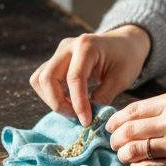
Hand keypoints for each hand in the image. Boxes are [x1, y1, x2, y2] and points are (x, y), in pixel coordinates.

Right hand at [30, 25, 150, 125]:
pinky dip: (51, 94)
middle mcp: (68, 46)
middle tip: (76, 117)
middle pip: (48, 77)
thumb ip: (104, 96)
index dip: (78, 104)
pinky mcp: (56, 60)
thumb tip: (86, 114)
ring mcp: (59, 53)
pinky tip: (68, 102)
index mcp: (86, 46)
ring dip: (51, 99)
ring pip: (40, 79)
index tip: (86, 121)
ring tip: (72, 110)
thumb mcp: (122, 78)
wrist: (124, 44)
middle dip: (58, 103)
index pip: (74, 78)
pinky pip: (43, 79)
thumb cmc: (126, 59)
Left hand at [106, 92, 165, 165]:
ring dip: (123, 156)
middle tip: (115, 144)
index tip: (110, 127)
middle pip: (129, 131)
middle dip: (115, 139)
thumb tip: (132, 120)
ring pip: (133, 151)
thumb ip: (164, 110)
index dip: (115, 120)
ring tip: (125, 157)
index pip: (132, 111)